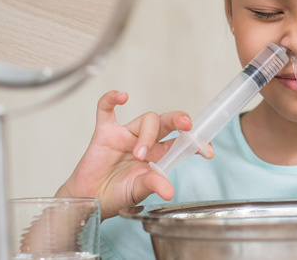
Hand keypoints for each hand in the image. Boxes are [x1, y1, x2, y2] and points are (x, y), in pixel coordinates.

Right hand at [55, 91, 213, 219]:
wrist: (90, 199)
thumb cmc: (116, 195)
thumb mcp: (138, 192)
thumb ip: (152, 185)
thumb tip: (169, 191)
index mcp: (159, 155)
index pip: (181, 142)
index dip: (195, 142)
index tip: (207, 150)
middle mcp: (146, 141)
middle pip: (167, 122)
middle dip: (179, 120)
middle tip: (186, 125)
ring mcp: (126, 135)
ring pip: (146, 119)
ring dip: (146, 135)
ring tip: (137, 154)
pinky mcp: (105, 133)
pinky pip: (107, 110)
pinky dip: (111, 100)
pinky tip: (121, 96)